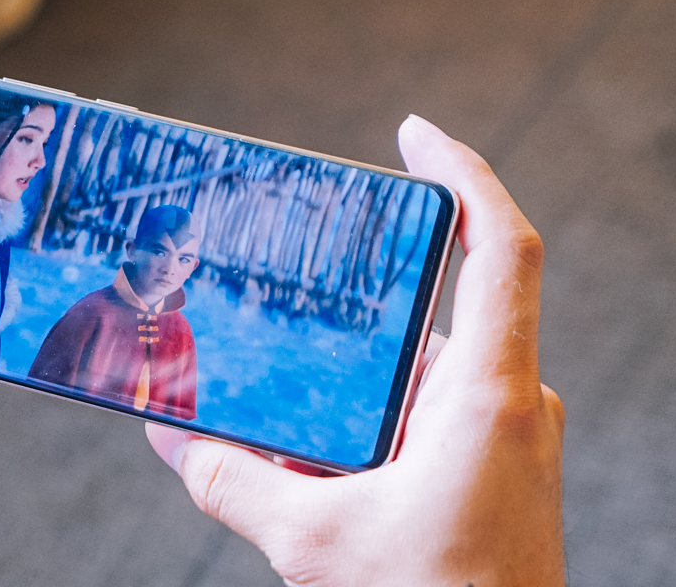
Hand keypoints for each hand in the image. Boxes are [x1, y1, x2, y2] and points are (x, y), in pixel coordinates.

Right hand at [146, 115, 564, 585]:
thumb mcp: (314, 540)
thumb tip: (165, 437)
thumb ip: (232, 480)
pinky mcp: (495, 467)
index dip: (462, 174)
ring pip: (430, 365)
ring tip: (291, 361)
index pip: (500, 249)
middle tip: (304, 259)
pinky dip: (378, 407)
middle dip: (369, 286)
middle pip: (446, 303)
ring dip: (365, 361)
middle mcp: (510, 403)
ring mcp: (508, 436)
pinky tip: (317, 437)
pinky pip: (432, 410)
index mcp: (487, 397)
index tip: (411, 135)